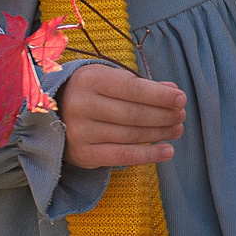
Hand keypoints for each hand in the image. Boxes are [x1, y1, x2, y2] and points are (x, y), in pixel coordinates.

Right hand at [57, 59, 184, 168]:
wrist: (54, 113)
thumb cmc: (92, 92)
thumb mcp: (111, 79)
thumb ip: (141, 85)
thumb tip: (174, 93)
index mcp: (90, 80)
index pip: (132, 89)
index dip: (159, 96)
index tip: (181, 99)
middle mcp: (82, 105)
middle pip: (133, 114)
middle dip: (163, 116)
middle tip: (181, 116)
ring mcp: (80, 131)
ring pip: (130, 135)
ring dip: (159, 134)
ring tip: (177, 130)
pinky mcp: (83, 154)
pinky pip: (122, 156)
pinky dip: (148, 155)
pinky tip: (167, 151)